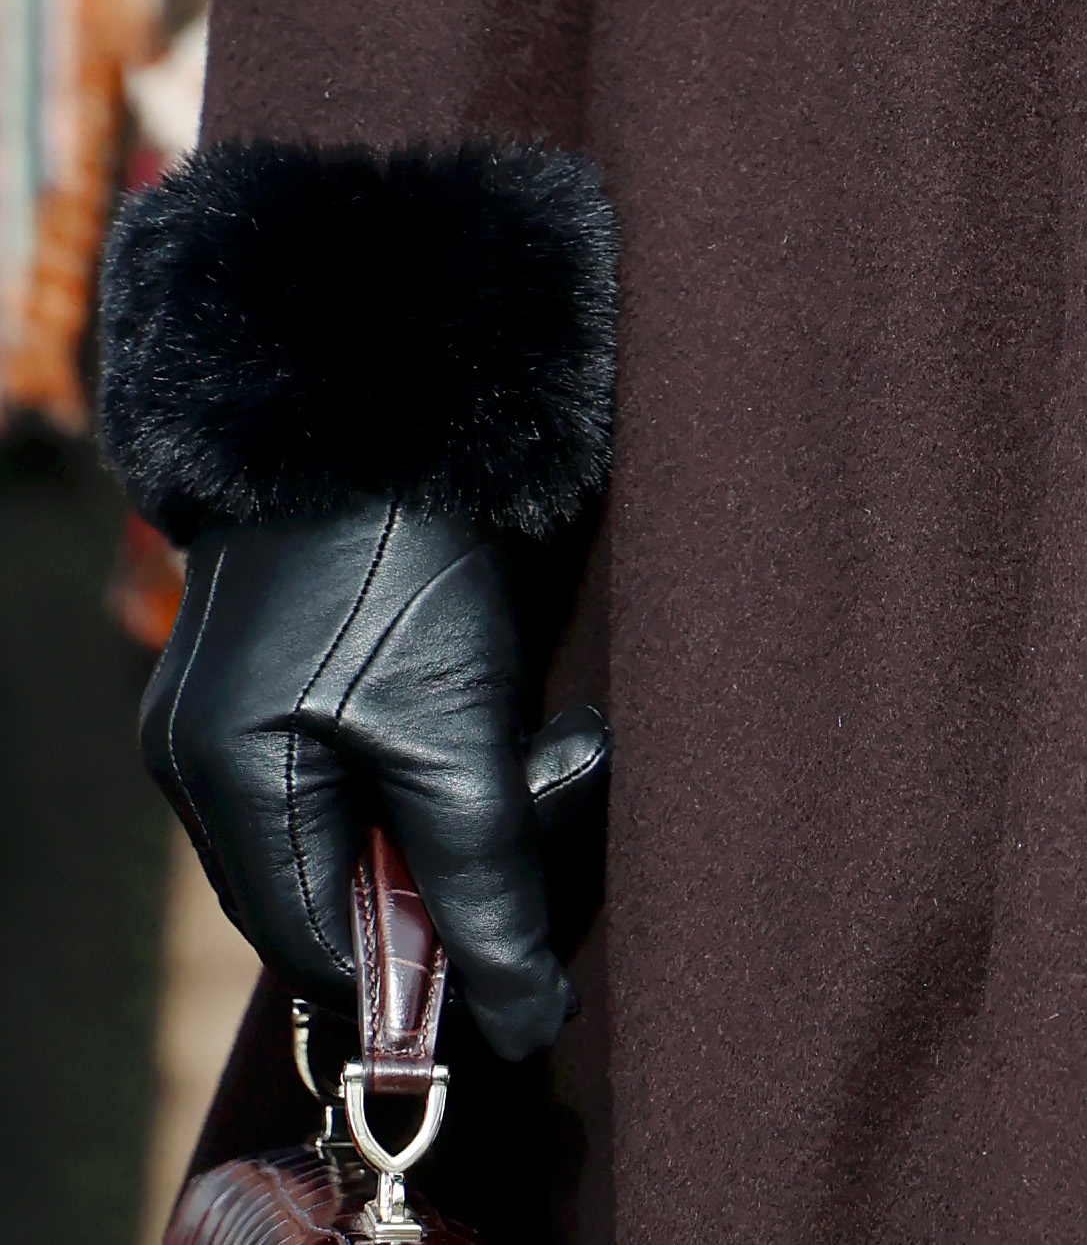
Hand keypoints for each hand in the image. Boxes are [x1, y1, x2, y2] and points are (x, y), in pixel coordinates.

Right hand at [140, 499, 605, 1059]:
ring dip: (473, 798)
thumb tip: (527, 1022)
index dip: (424, 962)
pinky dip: (444, 753)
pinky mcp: (282, 669)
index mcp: (221, 779)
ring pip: (365, 822)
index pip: (319, 947)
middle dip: (461, 860)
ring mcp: (234, 710)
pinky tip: (508, 698)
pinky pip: (364, 762)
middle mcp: (203, 754)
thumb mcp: (460, 731)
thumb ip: (488, 884)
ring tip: (559, 736)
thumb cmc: (413, 551)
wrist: (399, 388)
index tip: (522, 940)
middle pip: (341, 886)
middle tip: (559, 781)